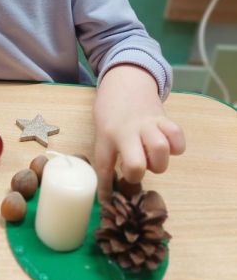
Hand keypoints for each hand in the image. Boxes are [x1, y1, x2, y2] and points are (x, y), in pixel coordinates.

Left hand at [93, 65, 184, 201]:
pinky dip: (176, 146)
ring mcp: (147, 124)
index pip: (103, 166)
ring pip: (160, 150)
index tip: (107, 202)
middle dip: (137, 176)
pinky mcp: (164, 118)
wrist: (126, 77)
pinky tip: (169, 145)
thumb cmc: (111, 106)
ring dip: (158, 162)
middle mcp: (127, 130)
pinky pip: (177, 137)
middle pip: (136, 164)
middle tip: (134, 171)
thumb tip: (111, 181)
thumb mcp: (100, 125)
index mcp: (106, 133)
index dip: (105, 188)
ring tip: (152, 158)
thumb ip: (107, 147)